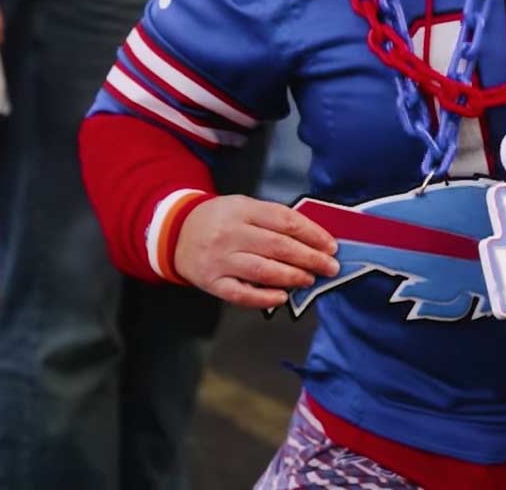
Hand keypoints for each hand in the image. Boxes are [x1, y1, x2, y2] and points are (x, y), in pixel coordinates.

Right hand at [174, 196, 340, 308]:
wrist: (174, 233)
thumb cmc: (218, 219)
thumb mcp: (243, 206)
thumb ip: (273, 220)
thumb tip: (312, 240)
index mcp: (242, 209)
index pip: (285, 220)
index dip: (312, 234)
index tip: (331, 245)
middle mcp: (231, 234)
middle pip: (278, 247)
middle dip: (310, 258)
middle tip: (330, 267)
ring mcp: (219, 260)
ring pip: (263, 271)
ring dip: (292, 277)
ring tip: (309, 280)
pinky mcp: (211, 283)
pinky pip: (241, 294)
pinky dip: (264, 298)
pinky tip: (282, 297)